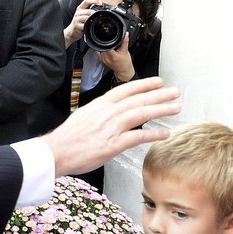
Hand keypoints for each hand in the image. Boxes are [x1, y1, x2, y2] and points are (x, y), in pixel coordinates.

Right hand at [43, 76, 179, 177]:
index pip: (127, 89)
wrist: (57, 151)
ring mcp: (112, 127)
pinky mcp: (114, 144)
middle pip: (139, 99)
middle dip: (160, 94)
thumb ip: (101, 113)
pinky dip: (154, 134)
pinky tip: (165, 133)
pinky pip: (139, 136)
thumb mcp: (84, 116)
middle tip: (176, 92)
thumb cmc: (68, 137)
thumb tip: (111, 114)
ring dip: (162, 110)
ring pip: (143, 113)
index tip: (158, 82)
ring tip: (176, 108)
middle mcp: (108, 112)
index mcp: (100, 104)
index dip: (145, 84)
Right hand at [64, 0, 99, 45]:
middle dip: (95, 14)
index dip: (94, 1)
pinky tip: (90, 26)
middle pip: (88, 11)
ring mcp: (76, 19)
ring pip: (86, 18)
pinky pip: (84, 25)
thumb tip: (100, 8)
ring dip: (92, 20)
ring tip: (95, 21)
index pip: (86, 1)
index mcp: (80, 8)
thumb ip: (90, 10)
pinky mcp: (76, 25)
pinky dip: (88, 26)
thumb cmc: (79, 22)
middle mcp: (78, 12)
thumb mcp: (83, 14)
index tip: (101, 2)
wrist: (71, 31)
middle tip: (100, 15)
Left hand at [97, 32, 135, 81]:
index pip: (106, 45)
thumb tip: (125, 34)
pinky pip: (100, 52)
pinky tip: (107, 50)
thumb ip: (125, 42)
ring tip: (109, 46)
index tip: (109, 38)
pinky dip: (103, 50)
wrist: (123, 71)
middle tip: (110, 42)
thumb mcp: (126, 51)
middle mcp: (106, 58)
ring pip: (100, 49)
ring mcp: (103, 60)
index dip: (107, 40)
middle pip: (102, 46)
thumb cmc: (125, 64)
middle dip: (106, 43)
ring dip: (104, 46)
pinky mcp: (102, 60)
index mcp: (112, 56)